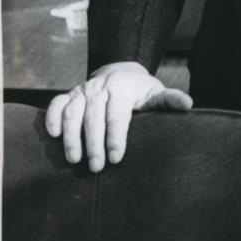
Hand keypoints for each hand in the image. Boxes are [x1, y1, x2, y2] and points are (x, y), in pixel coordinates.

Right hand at [45, 61, 192, 171]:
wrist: (120, 72)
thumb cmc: (140, 90)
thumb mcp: (155, 93)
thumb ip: (169, 99)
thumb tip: (188, 105)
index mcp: (122, 87)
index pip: (117, 114)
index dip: (116, 137)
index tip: (116, 159)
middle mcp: (100, 87)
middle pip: (93, 116)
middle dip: (94, 143)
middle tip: (96, 167)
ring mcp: (82, 90)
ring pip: (72, 111)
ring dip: (71, 136)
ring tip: (74, 160)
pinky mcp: (69, 95)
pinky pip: (56, 104)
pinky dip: (52, 118)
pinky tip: (53, 135)